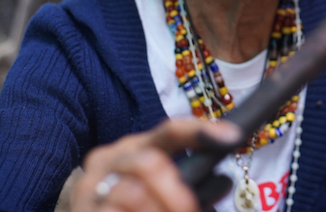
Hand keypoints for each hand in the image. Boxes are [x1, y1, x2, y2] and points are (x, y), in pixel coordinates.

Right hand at [71, 118, 240, 211]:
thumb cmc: (130, 201)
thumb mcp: (158, 184)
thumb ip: (188, 180)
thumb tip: (222, 181)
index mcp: (136, 145)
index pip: (170, 130)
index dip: (201, 132)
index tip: (232, 137)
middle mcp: (111, 158)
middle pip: (150, 163)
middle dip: (177, 192)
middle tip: (190, 208)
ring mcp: (92, 186)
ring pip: (133, 194)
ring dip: (161, 209)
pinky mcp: (84, 210)